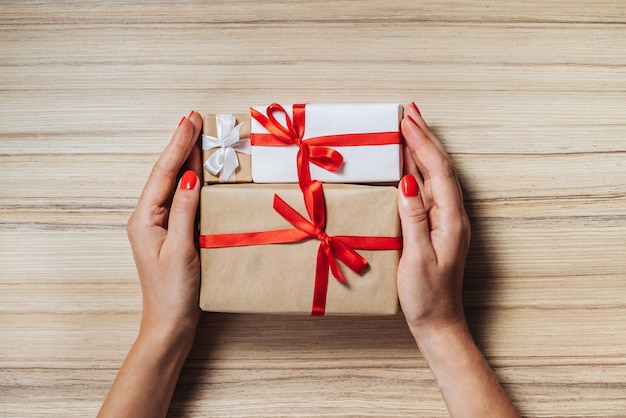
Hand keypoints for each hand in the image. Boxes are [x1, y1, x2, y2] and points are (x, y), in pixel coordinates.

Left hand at [99, 112, 203, 417]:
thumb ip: (185, 210)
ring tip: (195, 135)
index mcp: (145, 218)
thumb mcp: (181, 249)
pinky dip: (190, 179)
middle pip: (165, 173)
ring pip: (172, 183)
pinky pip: (180, 197)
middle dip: (180, 144)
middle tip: (193, 118)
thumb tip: (189, 177)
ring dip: (184, 158)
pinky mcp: (170, 232)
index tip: (191, 120)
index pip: (165, 173)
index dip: (179, 144)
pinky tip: (197, 171)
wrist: (170, 324)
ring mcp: (158, 225)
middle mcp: (148, 217)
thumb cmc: (174, 293)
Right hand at [397, 102, 470, 340]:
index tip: (407, 121)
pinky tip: (408, 164)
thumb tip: (407, 181)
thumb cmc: (427, 296)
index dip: (422, 144)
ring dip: (422, 150)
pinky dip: (418, 170)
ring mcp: (445, 221)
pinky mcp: (436, 228)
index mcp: (451, 220)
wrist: (439, 322)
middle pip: (440, 167)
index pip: (438, 171)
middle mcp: (452, 216)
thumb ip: (414, 218)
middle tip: (410, 111)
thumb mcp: (418, 257)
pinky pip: (428, 190)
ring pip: (435, 176)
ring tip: (409, 127)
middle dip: (425, 137)